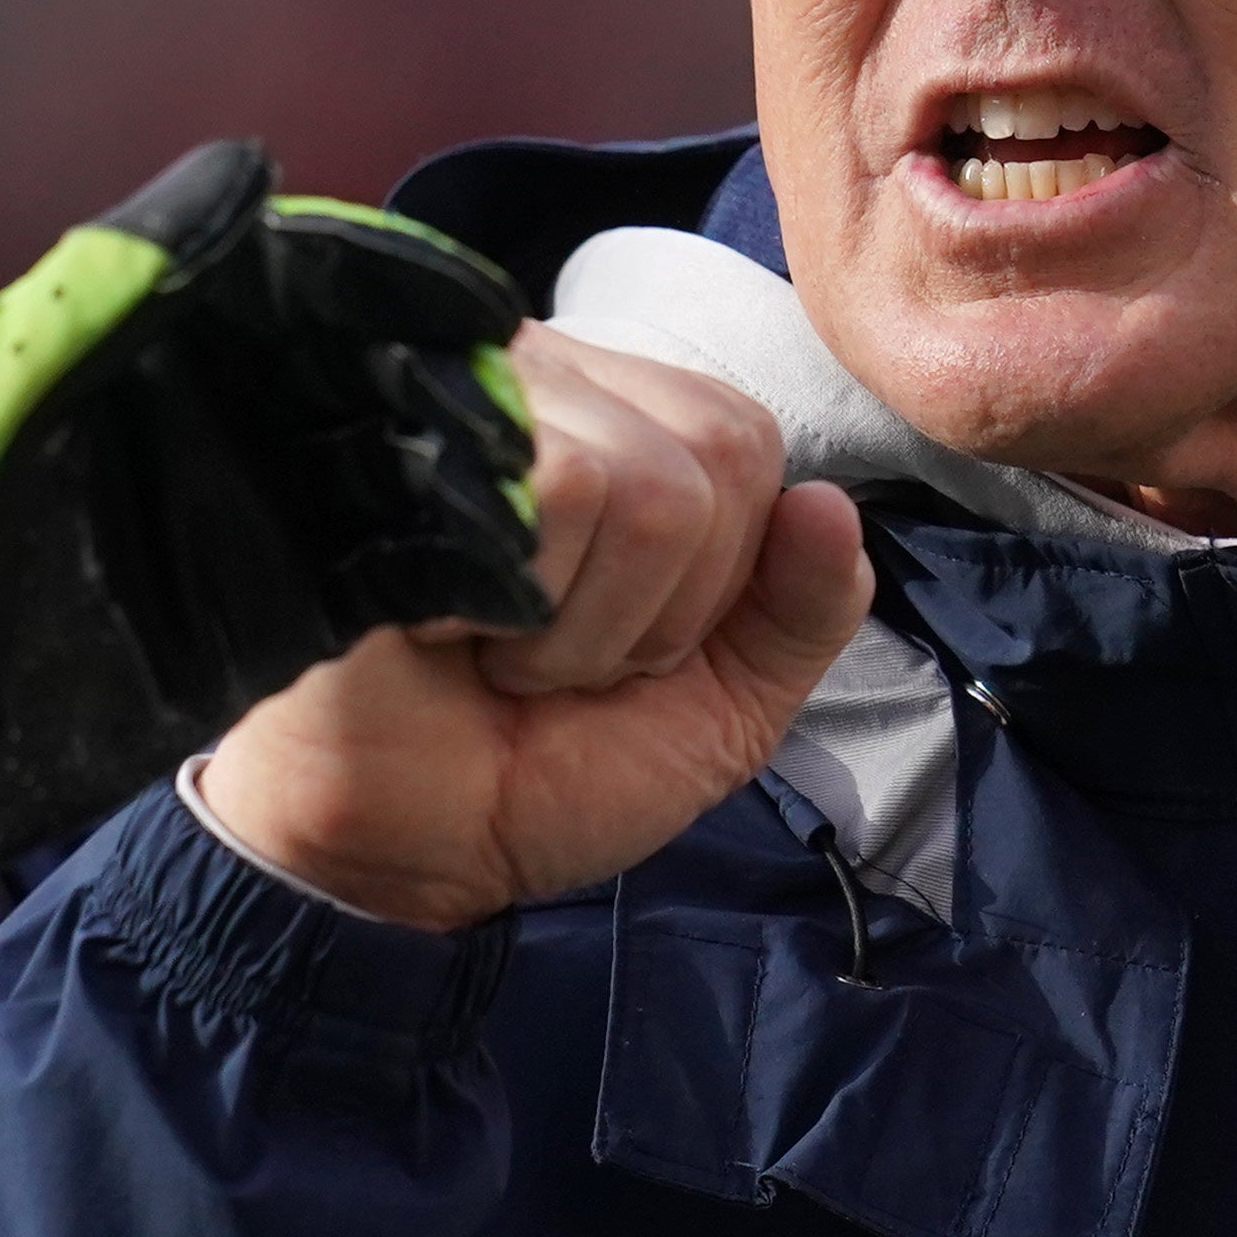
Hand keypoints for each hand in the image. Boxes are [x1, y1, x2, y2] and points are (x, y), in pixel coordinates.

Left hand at [0, 144, 553, 941]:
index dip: (402, 279)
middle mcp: (209, 414)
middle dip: (461, 391)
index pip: (309, 275)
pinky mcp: (265, 619)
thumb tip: (256, 165)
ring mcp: (241, 516)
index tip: (483, 303)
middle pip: (375, 374)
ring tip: (537, 516)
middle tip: (535, 435)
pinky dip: (454, 578)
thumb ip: (123, 271)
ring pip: (397, 475)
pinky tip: (510, 594)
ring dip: (473, 487)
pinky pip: (388, 579)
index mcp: (149, 334)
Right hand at [198, 330, 872, 928]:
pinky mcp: (411, 446)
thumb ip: (801, 613)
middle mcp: (547, 388)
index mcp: (623, 426)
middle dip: (658, 612)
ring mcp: (471, 403)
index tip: (623, 650)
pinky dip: (526, 611)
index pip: (746, 440)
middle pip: (715, 456)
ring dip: (582, 626)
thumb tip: (833, 507)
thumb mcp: (720, 707)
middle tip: (554, 657)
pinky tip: (450, 630)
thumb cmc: (539, 770)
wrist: (403, 849)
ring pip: (645, 484)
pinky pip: (556, 489)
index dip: (713, 584)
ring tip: (498, 652)